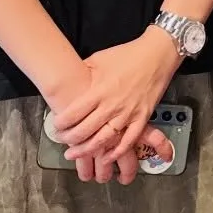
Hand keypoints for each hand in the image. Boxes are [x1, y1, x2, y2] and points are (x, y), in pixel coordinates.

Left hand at [50, 29, 178, 175]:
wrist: (156, 54)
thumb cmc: (127, 54)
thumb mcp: (98, 59)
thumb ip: (83, 74)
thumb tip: (69, 82)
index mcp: (99, 90)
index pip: (73, 114)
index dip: (60, 123)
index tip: (56, 125)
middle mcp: (111, 105)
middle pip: (84, 130)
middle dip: (69, 139)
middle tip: (62, 139)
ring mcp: (128, 113)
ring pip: (103, 140)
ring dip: (86, 150)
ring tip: (74, 153)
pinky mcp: (142, 117)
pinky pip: (129, 140)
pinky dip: (117, 152)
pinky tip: (106, 158)